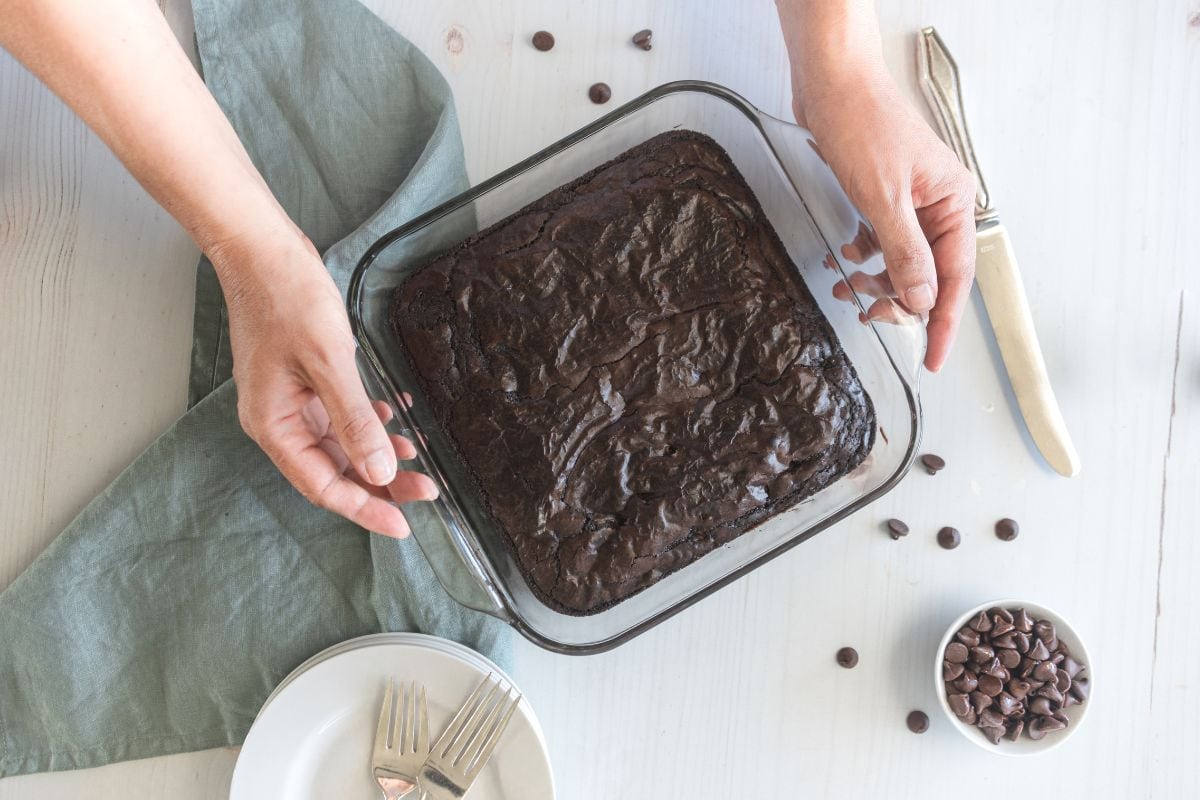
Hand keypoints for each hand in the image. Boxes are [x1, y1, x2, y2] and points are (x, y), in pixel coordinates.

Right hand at [213, 229, 436, 537]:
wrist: (262, 249)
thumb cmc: (286, 298)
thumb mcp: (329, 362)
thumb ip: (354, 420)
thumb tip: (379, 471)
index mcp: (273, 425)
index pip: (322, 486)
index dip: (364, 508)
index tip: (402, 524)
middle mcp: (278, 420)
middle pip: (333, 470)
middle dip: (379, 483)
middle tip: (425, 490)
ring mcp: (290, 401)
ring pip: (339, 445)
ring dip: (377, 452)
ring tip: (417, 456)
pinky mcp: (303, 381)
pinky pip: (339, 416)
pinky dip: (368, 420)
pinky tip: (394, 414)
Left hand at [798, 63, 976, 371]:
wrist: (833, 85)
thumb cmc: (863, 124)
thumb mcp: (883, 198)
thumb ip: (904, 253)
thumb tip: (920, 298)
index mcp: (953, 203)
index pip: (955, 278)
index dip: (941, 322)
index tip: (932, 357)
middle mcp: (939, 204)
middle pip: (928, 274)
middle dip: (898, 298)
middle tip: (870, 315)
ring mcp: (912, 201)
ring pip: (902, 261)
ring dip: (876, 279)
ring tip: (847, 285)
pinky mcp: (885, 197)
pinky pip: (883, 242)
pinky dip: (865, 256)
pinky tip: (847, 256)